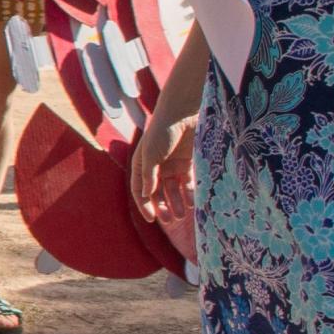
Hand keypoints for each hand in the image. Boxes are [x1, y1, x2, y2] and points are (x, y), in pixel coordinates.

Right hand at [130, 110, 196, 231]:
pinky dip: (190, 192)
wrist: (183, 112)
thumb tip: (147, 195)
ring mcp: (172, 165)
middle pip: (158, 192)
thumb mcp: (151, 153)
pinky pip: (188, 182)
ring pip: (173, 190)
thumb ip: (149, 174)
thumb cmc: (162, 131)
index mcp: (142, 165)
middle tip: (170, 220)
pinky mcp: (187, 162)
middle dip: (163, 207)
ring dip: (176, 203)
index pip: (141, 190)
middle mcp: (156, 167)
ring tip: (182, 215)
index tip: (152, 219)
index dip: (145, 205)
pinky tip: (193, 203)